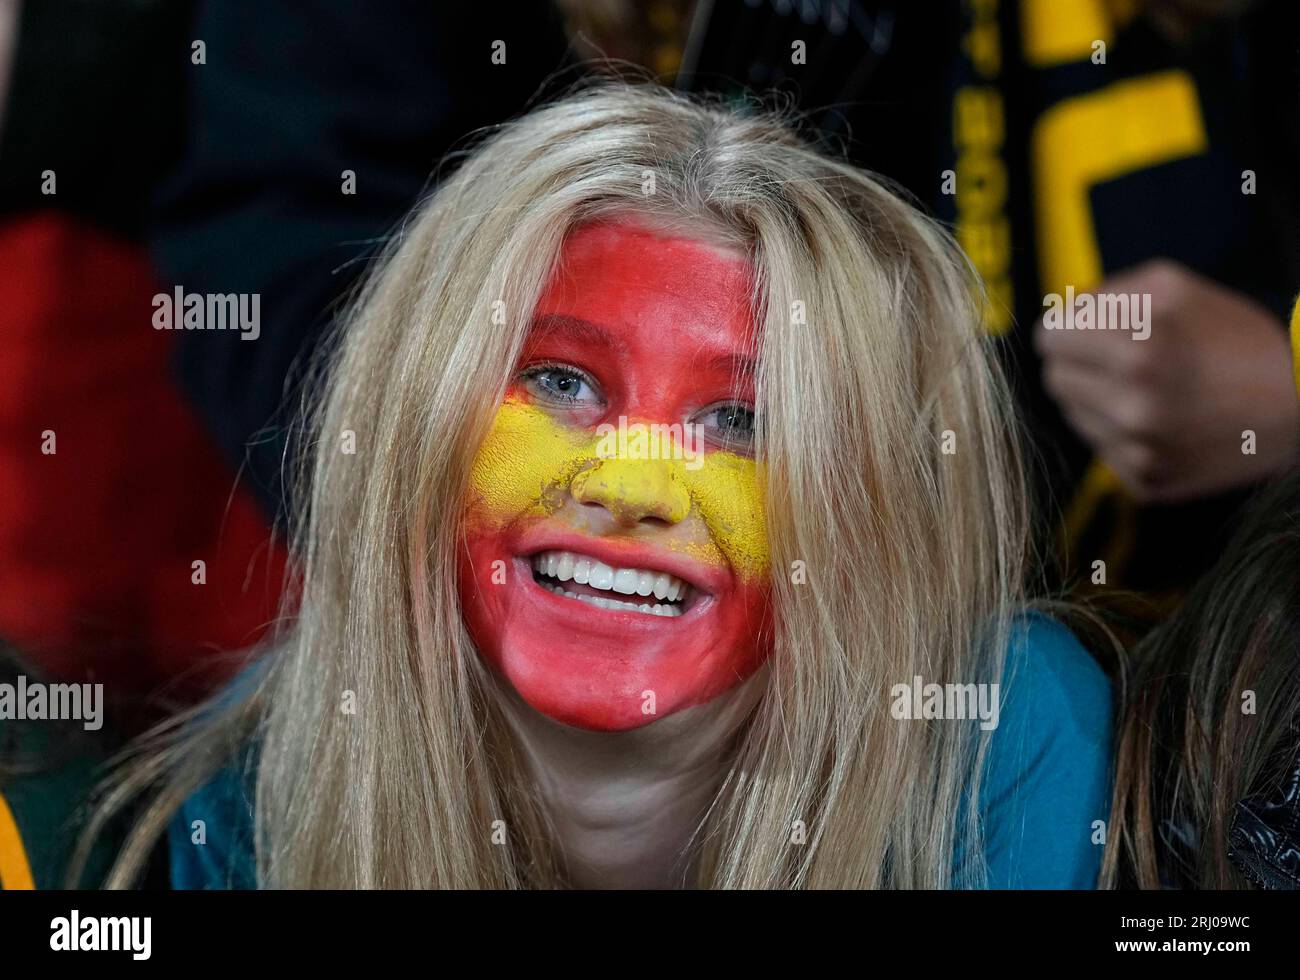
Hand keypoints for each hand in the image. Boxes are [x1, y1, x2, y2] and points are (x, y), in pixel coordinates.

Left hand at [1034, 259, 1299, 502]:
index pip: (1048, 337)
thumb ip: (1101, 295)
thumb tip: (1053, 320)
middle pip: (1054, 377)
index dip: (1066, 329)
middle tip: (1120, 360)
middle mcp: (1134, 403)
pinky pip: (1103, 449)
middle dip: (1079, 363)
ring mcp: (1140, 449)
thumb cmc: (1232, 335)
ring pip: (1074, 415)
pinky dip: (1121, 434)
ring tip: (1148, 389)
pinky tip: (1161, 422)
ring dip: (1098, 400)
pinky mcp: (1147, 481)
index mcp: (1137, 346)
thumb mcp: (1172, 287)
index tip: (1083, 331)